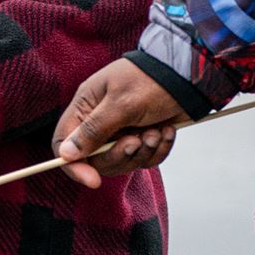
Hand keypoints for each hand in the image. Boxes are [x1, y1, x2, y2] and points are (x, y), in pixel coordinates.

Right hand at [52, 58, 184, 187]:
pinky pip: (145, 159)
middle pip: (95, 159)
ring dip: (143, 151)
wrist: (189, 74)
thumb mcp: (121, 104)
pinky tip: (166, 131)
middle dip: (119, 156)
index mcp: (86, 107)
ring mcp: (122, 131)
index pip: (64, 144)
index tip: (93, 180)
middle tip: (136, 141)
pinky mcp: (142, 137)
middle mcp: (100, 121)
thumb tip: (65, 154)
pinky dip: (158, 149)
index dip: (75, 166)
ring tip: (155, 131)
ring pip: (123, 161)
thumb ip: (93, 130)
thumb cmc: (151, 80)